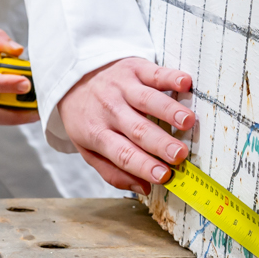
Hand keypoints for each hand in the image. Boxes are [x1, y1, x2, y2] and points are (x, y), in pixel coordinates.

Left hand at [56, 58, 195, 191]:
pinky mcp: (133, 68)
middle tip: (179, 155)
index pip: (122, 154)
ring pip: (147, 100)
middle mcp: (110, 110)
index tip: (164, 175)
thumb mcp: (88, 149)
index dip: (143, 165)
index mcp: (98, 134)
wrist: (71, 78)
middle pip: (137, 129)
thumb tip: (145, 189)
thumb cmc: (86, 118)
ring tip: (187, 121)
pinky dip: (170, 77)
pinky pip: (153, 73)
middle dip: (159, 143)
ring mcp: (122, 87)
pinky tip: (185, 83)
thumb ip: (113, 172)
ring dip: (169, 110)